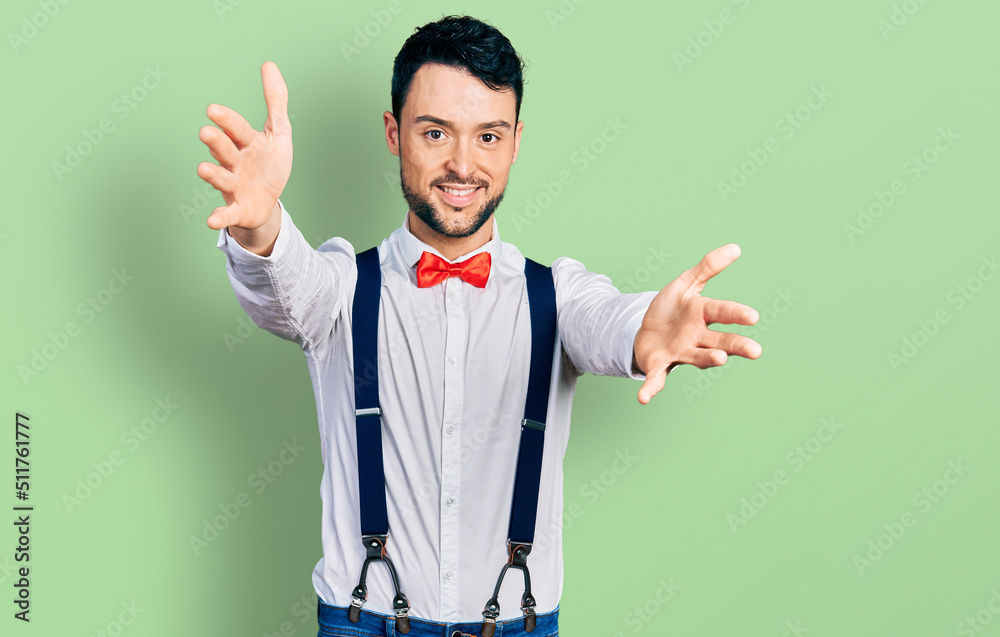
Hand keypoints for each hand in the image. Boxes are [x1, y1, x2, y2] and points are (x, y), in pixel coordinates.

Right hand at [198, 61, 291, 234]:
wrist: (268, 202)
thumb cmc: (270, 164)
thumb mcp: (278, 132)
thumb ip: (275, 100)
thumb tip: (268, 64)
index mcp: (245, 142)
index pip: (236, 128)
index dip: (227, 120)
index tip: (213, 110)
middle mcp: (234, 162)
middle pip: (225, 150)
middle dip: (217, 142)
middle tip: (206, 133)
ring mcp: (233, 185)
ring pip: (222, 178)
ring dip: (213, 174)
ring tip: (204, 169)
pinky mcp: (236, 208)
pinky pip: (226, 212)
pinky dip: (219, 216)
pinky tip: (211, 220)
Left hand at [632, 243, 761, 404]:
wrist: (645, 330)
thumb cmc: (671, 310)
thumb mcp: (685, 285)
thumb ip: (707, 268)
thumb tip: (735, 248)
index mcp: (702, 315)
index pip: (722, 312)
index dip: (736, 314)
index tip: (753, 317)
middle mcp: (696, 337)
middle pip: (720, 342)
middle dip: (735, 346)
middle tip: (755, 351)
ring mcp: (679, 353)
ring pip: (697, 358)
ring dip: (707, 360)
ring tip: (720, 360)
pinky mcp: (659, 365)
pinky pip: (656, 378)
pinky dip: (651, 388)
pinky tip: (643, 398)